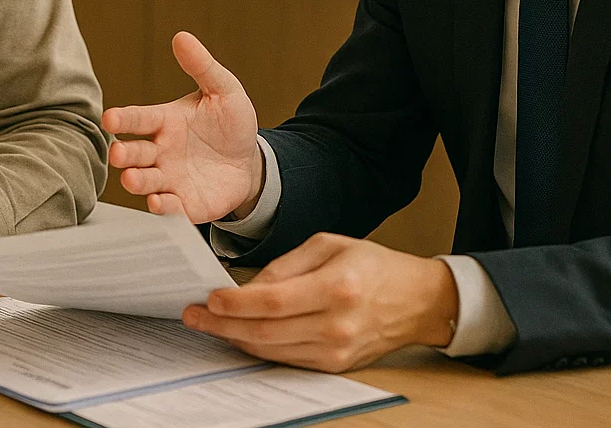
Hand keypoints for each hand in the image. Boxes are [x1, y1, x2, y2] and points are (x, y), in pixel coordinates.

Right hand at [101, 32, 262, 222]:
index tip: (110, 118)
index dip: (124, 118)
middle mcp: (160, 151)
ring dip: (137, 181)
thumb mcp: (223, 90)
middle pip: (134, 153)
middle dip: (124, 154)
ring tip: (133, 179)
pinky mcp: (185, 203)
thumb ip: (202, 67)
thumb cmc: (231, 123)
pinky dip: (161, 207)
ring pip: (145, 181)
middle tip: (118, 153)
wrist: (251, 161)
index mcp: (165, 121)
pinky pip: (169, 207)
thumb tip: (182, 37)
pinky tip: (159, 203)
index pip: (139, 118)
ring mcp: (170, 178)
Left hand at [181, 233, 459, 371]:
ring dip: (235, 338)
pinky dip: (260, 348)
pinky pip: (287, 359)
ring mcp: (337, 350)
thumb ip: (285, 265)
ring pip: (272, 350)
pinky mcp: (336, 365)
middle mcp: (337, 324)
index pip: (273, 301)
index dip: (236, 303)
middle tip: (193, 315)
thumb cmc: (373, 266)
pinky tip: (241, 335)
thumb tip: (247, 287)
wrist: (417, 300)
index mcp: (337, 287)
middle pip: (266, 331)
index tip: (209, 298)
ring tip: (209, 325)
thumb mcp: (329, 246)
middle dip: (223, 325)